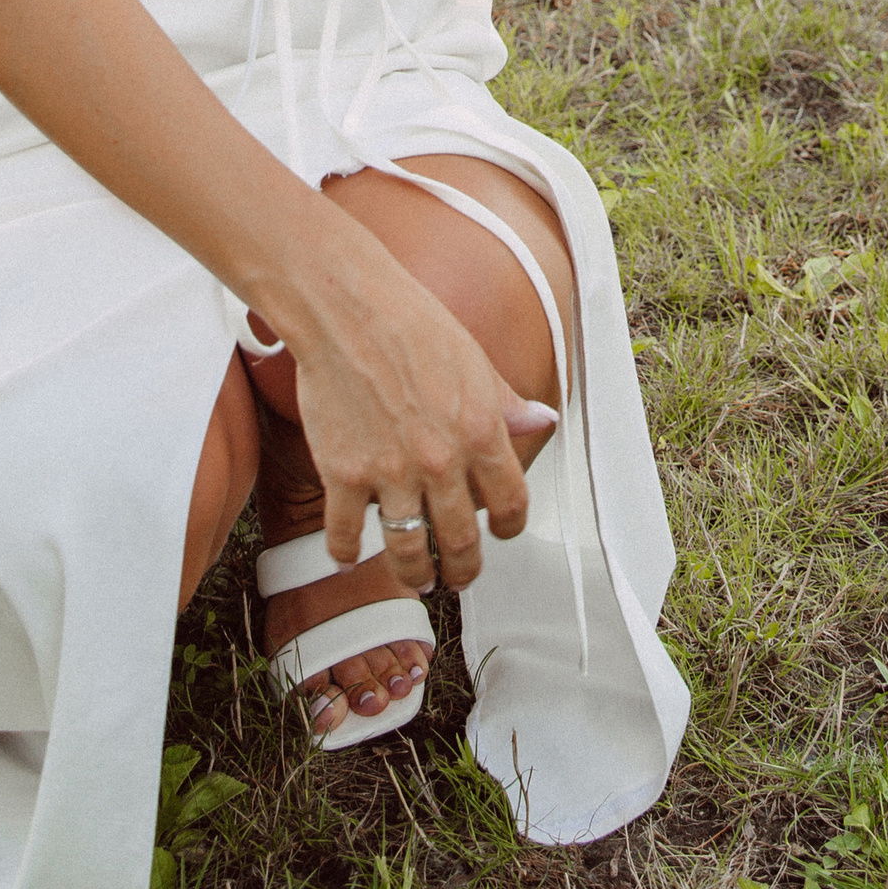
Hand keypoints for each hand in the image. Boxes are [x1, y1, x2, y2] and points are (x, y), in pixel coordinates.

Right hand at [278, 219, 540, 594]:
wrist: (348, 310)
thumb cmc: (412, 324)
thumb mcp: (475, 361)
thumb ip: (508, 403)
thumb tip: (543, 420)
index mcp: (481, 431)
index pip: (512, 502)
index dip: (510, 527)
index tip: (502, 533)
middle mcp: (441, 461)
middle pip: (461, 541)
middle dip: (464, 569)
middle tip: (459, 575)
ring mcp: (391, 473)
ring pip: (408, 551)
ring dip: (415, 575)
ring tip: (417, 578)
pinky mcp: (344, 475)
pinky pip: (346, 534)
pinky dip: (347, 553)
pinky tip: (349, 555)